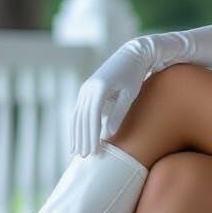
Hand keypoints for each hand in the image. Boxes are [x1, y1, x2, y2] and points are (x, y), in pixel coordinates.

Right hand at [70, 43, 150, 157]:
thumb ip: (119, 113)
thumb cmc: (135, 75)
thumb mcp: (130, 94)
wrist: (131, 55)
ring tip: (77, 152)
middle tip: (84, 157)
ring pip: (77, 116)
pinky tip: (77, 138)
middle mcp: (88, 88)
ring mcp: (85, 89)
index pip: (93, 117)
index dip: (92, 135)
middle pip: (82, 118)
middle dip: (82, 138)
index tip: (94, 151)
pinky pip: (79, 111)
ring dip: (77, 134)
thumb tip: (108, 133)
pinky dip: (78, 126)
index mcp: (99, 88)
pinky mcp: (86, 91)